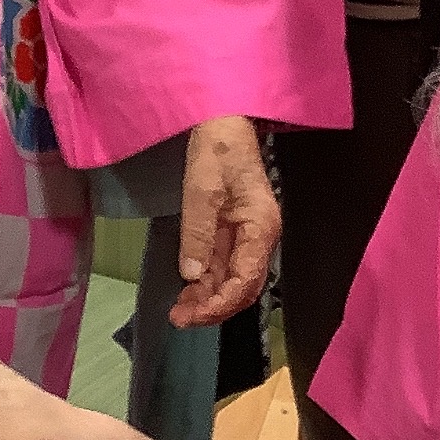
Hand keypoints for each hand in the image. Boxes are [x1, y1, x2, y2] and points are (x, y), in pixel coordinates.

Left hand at [173, 116, 278, 328]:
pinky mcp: (234, 230)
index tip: (190, 315)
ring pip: (232, 279)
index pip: (245, 281)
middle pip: (242, 287)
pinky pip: (223, 264)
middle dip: (213, 307)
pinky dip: (206, 281)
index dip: (219, 304)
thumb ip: (198, 234)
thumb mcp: (202, 190)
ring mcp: (247, 235)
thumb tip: (192, 275)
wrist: (224, 121)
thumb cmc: (218, 149)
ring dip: (208, 298)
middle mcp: (260, 237)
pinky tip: (187, 289)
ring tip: (179, 310)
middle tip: (179, 318)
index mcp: (261, 228)